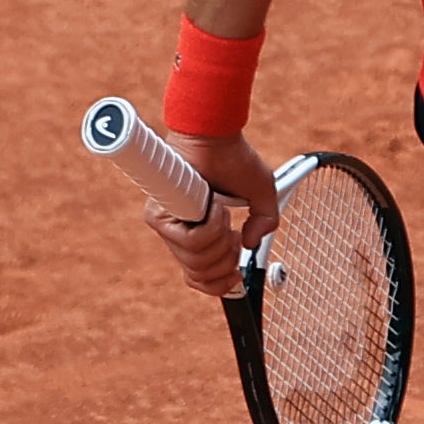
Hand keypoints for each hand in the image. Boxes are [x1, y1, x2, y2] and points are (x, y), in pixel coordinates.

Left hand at [148, 129, 279, 296]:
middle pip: (200, 276)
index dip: (219, 286)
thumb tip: (248, 246)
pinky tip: (213, 204)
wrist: (215, 137)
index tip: (237, 274)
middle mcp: (178, 234)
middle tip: (233, 233)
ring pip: (196, 261)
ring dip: (221, 238)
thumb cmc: (235, 159)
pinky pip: (192, 241)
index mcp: (197, 234)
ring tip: (221, 210)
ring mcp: (166, 226)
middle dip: (226, 260)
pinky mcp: (158, 216)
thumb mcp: (262, 196)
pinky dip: (212, 225)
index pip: (197, 279)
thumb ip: (265, 223)